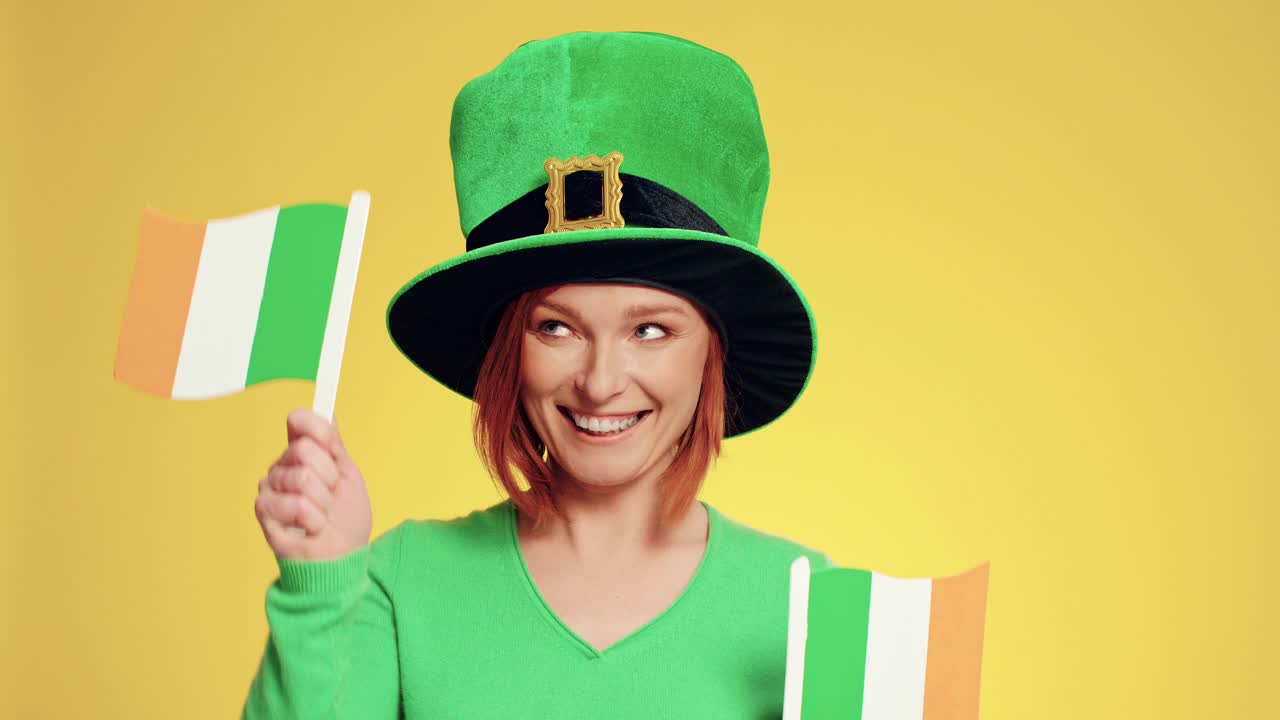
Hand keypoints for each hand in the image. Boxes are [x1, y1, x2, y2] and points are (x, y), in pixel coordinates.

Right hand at [254, 409, 372, 560]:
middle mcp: (282, 466)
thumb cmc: (345, 521)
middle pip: (304, 449)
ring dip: (324, 503)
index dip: (317, 428)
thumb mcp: (348, 476)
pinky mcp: (264, 511)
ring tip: (322, 516)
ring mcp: (270, 487)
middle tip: (331, 497)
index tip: (332, 447)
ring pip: (302, 478)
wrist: (341, 558)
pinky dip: (315, 520)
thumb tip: (327, 411)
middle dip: (330, 478)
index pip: (300, 421)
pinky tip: (312, 529)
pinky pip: (296, 504)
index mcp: (302, 454)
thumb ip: (334, 445)